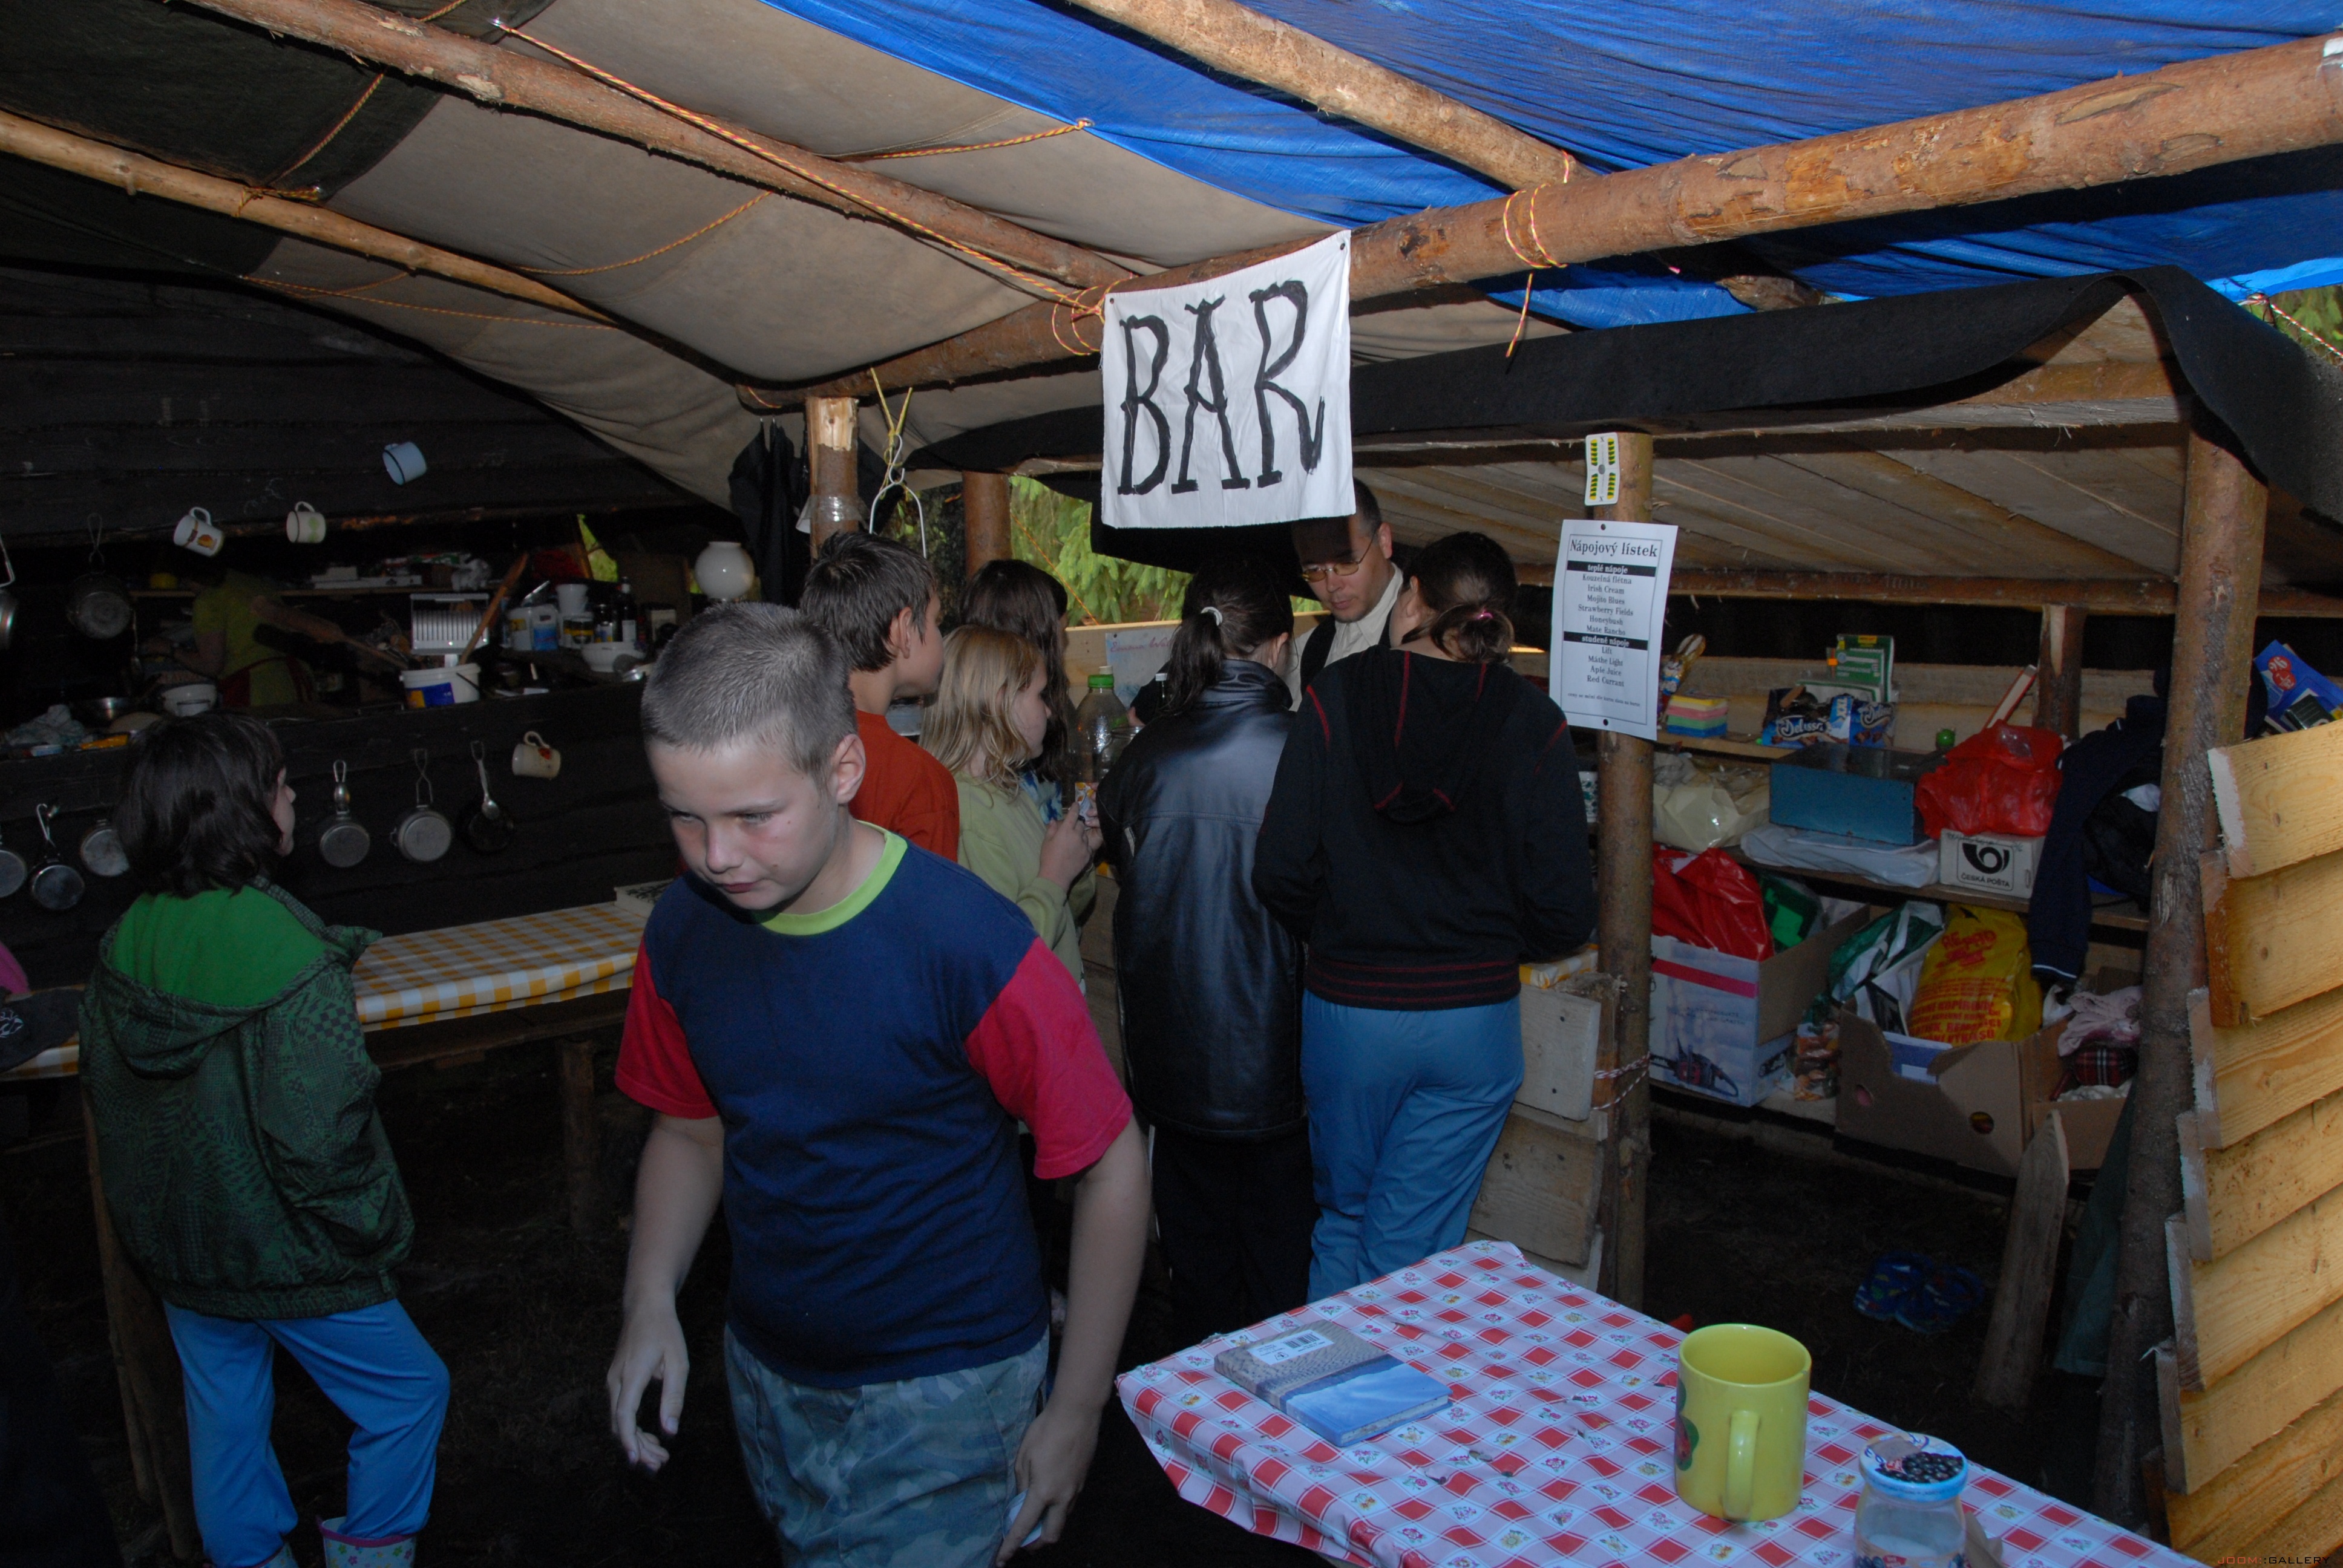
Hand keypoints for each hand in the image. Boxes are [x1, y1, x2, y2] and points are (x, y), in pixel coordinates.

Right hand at [606, 1298, 689, 1470]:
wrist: (644, 1307)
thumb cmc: (664, 1331)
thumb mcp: (678, 1362)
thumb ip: (673, 1397)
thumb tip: (671, 1432)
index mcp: (632, 1374)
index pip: (624, 1414)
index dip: (629, 1440)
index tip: (636, 1460)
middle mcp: (616, 1381)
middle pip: (619, 1423)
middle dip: (637, 1448)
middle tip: (660, 1464)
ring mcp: (613, 1381)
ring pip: (618, 1421)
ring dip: (636, 1441)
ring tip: (660, 1457)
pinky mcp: (616, 1382)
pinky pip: (620, 1412)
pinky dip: (633, 1428)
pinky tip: (652, 1439)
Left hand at [998, 1396, 1103, 1560]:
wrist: (1078, 1413)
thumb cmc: (1046, 1431)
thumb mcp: (1024, 1456)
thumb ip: (1022, 1484)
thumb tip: (1021, 1501)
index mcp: (1043, 1492)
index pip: (1024, 1527)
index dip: (1011, 1546)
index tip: (1002, 1559)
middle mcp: (1062, 1497)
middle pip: (1051, 1535)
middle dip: (1035, 1544)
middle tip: (1022, 1541)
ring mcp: (1075, 1490)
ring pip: (1062, 1521)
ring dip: (1047, 1527)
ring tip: (1034, 1519)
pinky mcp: (1082, 1481)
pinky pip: (1068, 1505)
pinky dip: (1056, 1511)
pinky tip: (1048, 1499)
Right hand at [1038, 809, 1100, 889]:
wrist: (1056, 876)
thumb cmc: (1048, 857)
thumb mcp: (1046, 842)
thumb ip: (1051, 829)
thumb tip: (1053, 820)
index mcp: (1065, 830)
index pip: (1073, 815)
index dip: (1075, 808)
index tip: (1076, 804)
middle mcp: (1077, 835)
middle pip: (1080, 824)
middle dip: (1076, 824)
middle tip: (1070, 829)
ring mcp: (1084, 845)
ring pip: (1085, 835)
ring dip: (1080, 835)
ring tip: (1073, 841)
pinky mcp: (1088, 854)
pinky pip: (1087, 845)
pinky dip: (1083, 845)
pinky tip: (1077, 850)